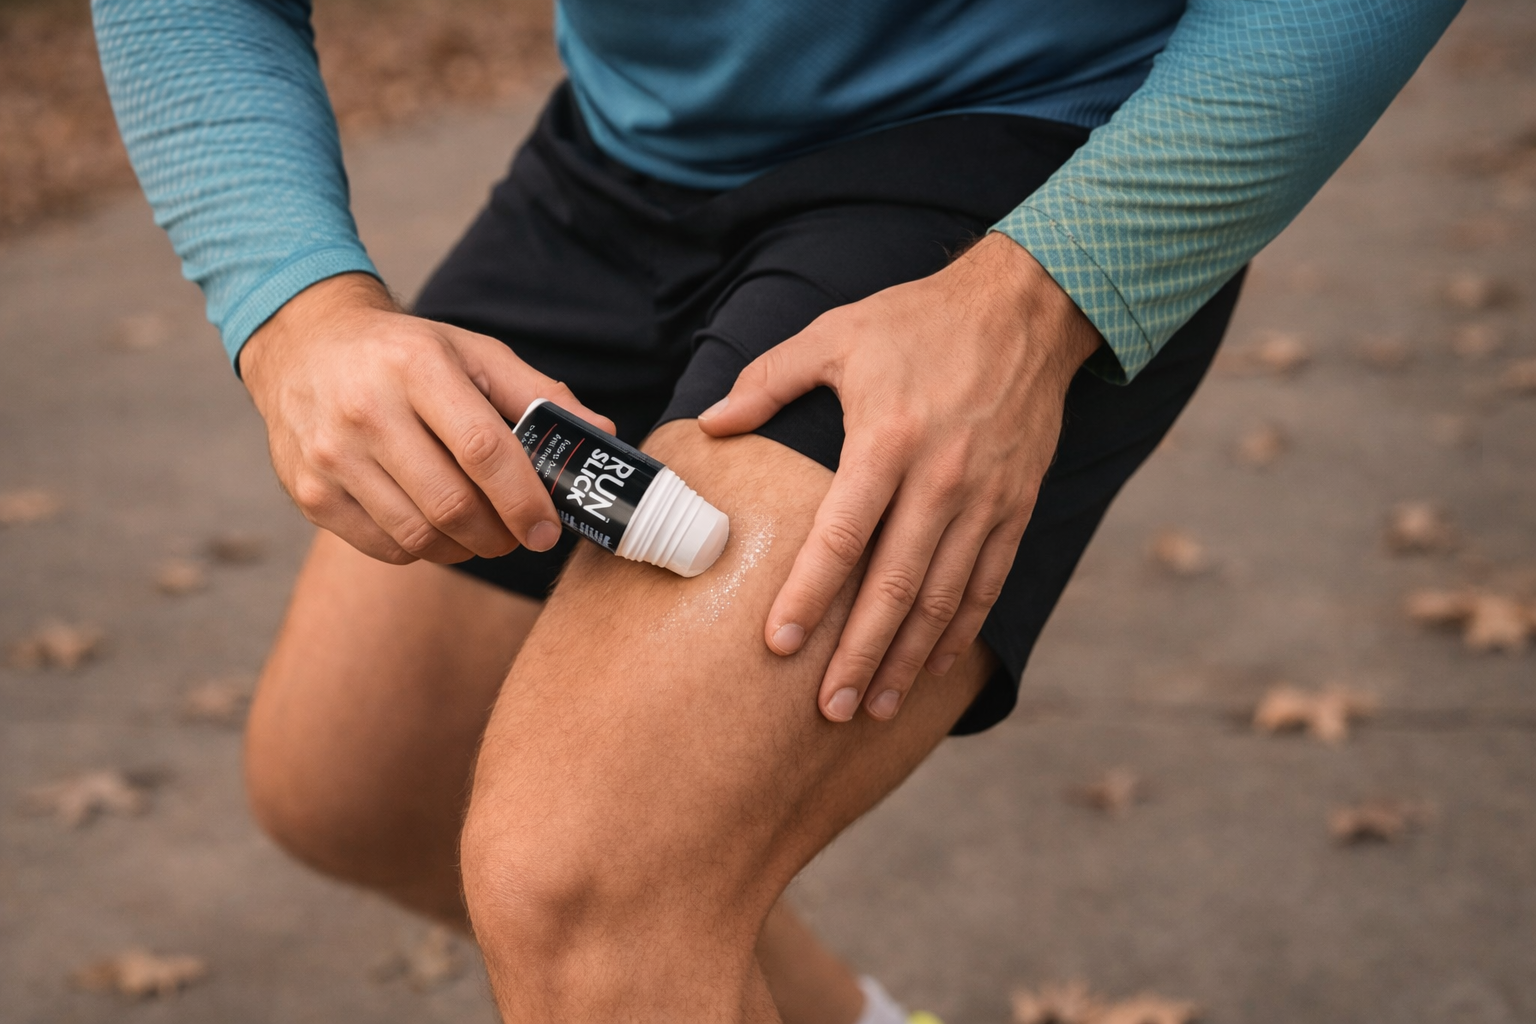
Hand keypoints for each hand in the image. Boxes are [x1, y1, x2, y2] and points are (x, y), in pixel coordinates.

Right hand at [240, 273, 614, 564]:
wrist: (303, 345)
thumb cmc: (404, 353)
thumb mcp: (472, 353)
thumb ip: (538, 394)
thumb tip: (601, 434)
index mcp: (415, 367)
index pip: (483, 450)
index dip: (524, 499)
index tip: (548, 529)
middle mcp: (365, 410)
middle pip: (452, 504)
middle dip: (501, 534)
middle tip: (521, 534)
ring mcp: (331, 456)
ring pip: (419, 535)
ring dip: (467, 547)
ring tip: (483, 531)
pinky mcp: (310, 493)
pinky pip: (385, 547)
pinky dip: (424, 549)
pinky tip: (436, 525)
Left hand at [698, 233, 1101, 721]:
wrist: (1028, 307)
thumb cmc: (919, 319)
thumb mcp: (837, 333)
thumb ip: (768, 380)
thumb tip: (710, 423)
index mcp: (887, 440)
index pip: (841, 537)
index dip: (809, 596)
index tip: (779, 645)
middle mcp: (940, 480)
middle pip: (894, 587)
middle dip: (858, 654)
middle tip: (828, 708)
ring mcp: (985, 499)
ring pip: (942, 599)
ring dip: (906, 659)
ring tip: (872, 706)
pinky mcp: (1017, 507)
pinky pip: (987, 584)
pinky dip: (959, 632)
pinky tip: (930, 667)